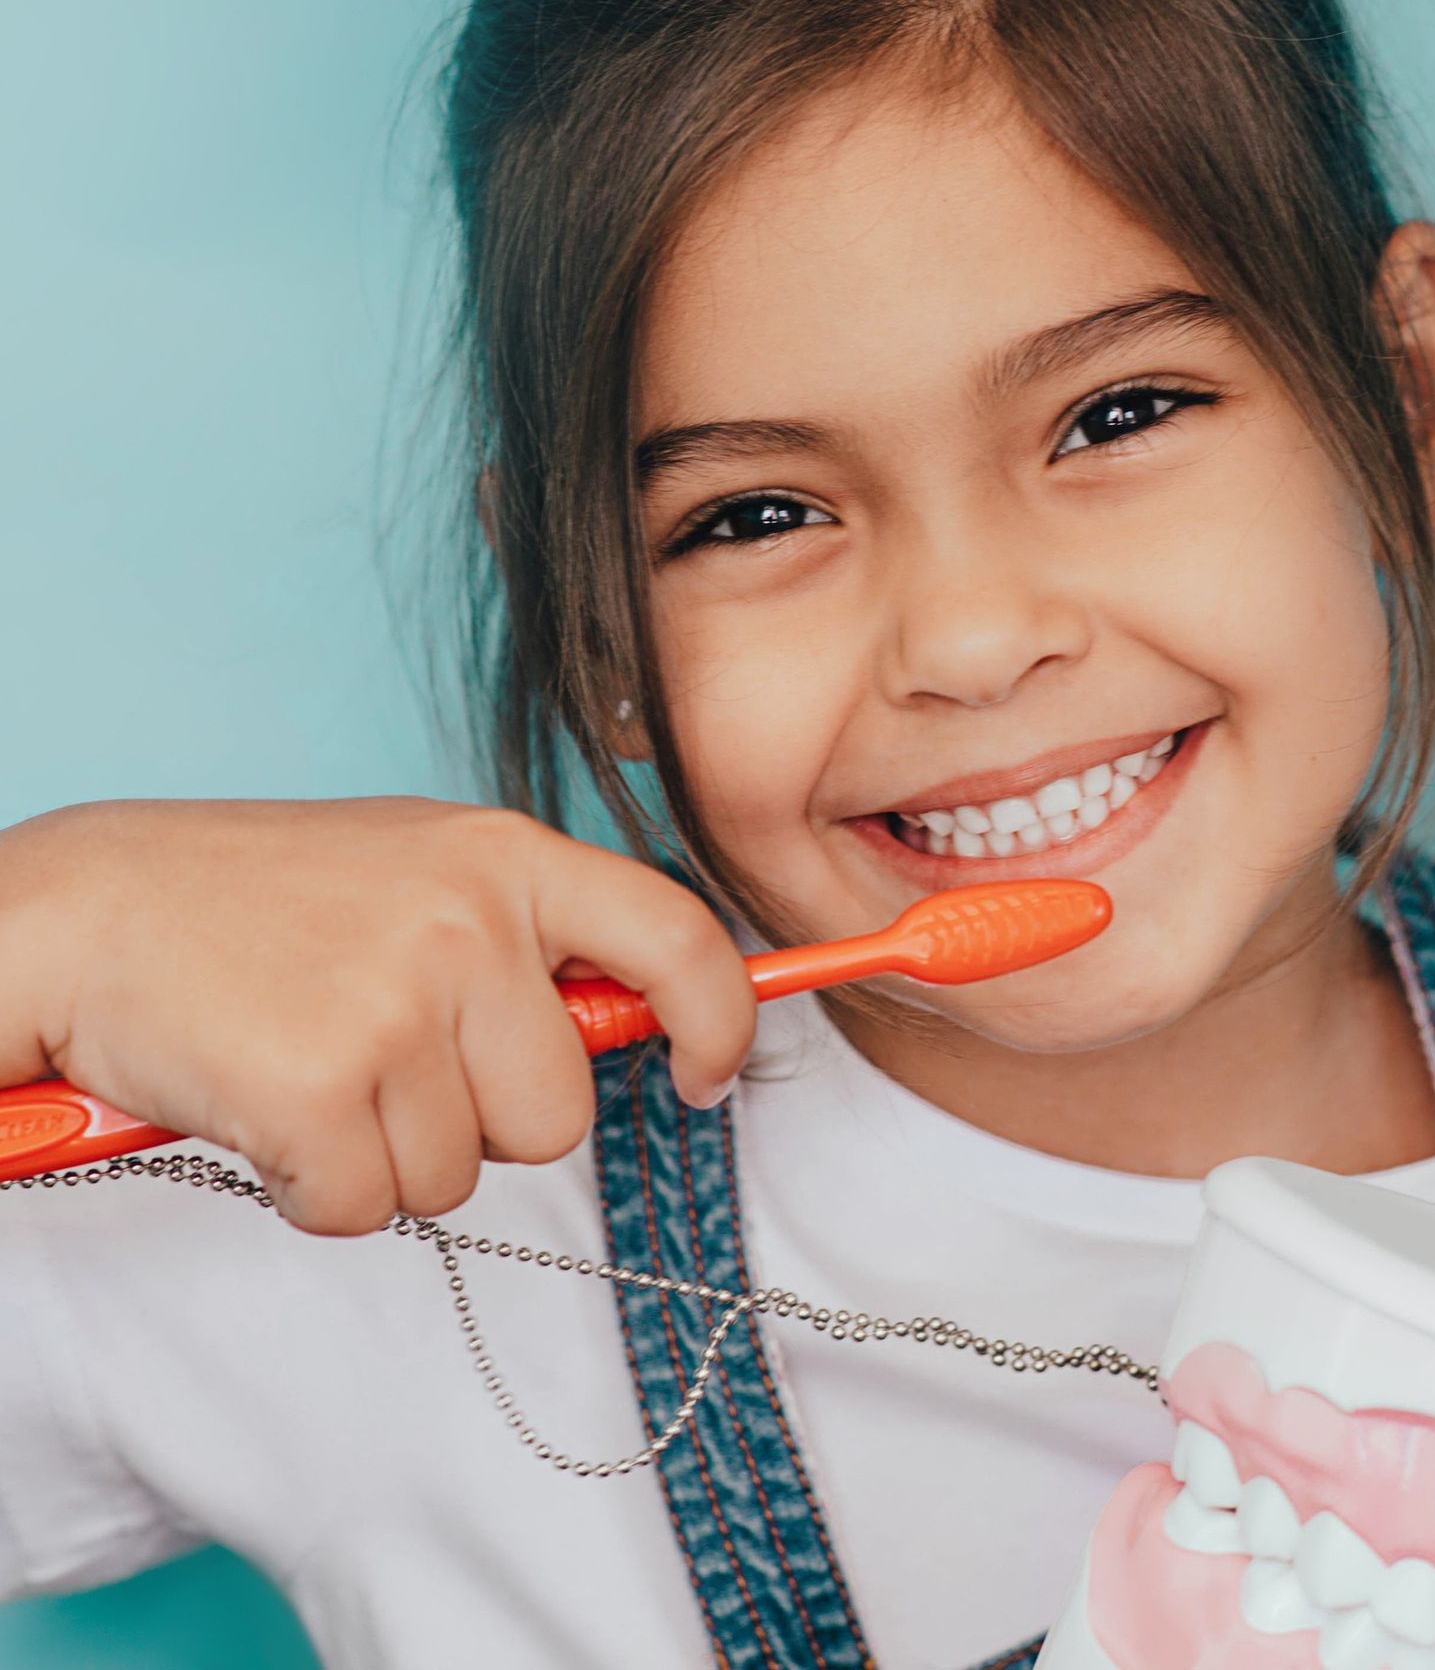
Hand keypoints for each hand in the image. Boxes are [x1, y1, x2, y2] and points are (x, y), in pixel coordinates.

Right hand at [0, 796, 756, 1234]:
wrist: (84, 910)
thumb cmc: (258, 901)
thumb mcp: (422, 873)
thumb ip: (532, 935)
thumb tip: (651, 1019)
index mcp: (508, 856)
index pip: (678, 939)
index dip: (721, 1020)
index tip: (706, 1072)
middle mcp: (471, 922)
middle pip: (558, 1116)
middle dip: (479, 1123)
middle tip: (384, 1061)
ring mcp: (398, 1001)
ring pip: (458, 1176)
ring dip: (382, 1155)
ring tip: (309, 1067)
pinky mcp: (322, 1086)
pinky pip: (363, 1208)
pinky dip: (310, 1188)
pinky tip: (265, 1108)